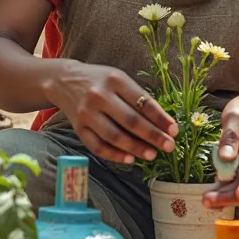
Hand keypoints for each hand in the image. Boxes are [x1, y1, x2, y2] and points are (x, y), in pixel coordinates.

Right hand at [43, 60, 177, 163]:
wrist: (64, 80)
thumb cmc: (100, 80)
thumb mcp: (119, 79)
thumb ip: (138, 97)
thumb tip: (162, 122)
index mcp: (115, 80)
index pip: (143, 102)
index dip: (161, 118)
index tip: (174, 130)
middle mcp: (100, 96)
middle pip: (130, 120)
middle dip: (153, 135)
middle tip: (169, 146)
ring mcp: (87, 113)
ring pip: (114, 135)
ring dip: (136, 148)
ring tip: (152, 155)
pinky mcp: (78, 127)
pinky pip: (97, 145)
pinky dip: (114, 154)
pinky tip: (130, 159)